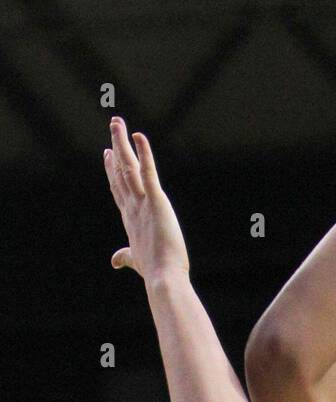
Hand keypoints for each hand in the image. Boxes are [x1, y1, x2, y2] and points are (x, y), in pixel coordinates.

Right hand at [104, 118, 189, 280]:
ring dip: (122, 143)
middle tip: (113, 126)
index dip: (112, 170)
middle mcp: (132, 208)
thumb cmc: (153, 272)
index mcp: (129, 218)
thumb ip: (125, 256)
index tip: (107, 154)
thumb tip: (114, 261)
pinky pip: (148, 173)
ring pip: (128, 168)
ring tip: (118, 123)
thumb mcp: (136, 260)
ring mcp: (142, 203)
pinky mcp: (156, 202)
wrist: (163, 278)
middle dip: (116, 148)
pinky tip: (138, 137)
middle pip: (120, 172)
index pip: (118, 189)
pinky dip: (144, 154)